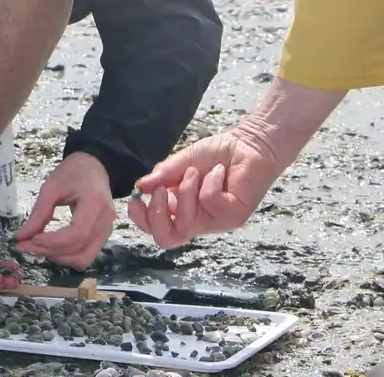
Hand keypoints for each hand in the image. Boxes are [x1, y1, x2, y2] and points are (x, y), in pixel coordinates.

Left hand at [14, 152, 114, 269]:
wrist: (94, 167)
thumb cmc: (73, 172)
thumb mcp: (51, 186)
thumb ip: (38, 212)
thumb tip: (21, 237)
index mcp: (95, 201)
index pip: (77, 233)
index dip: (52, 242)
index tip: (30, 240)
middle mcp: (106, 220)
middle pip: (79, 249)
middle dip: (49, 252)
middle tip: (25, 246)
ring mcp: (107, 230)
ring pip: (83, 258)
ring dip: (58, 258)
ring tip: (36, 248)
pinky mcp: (103, 236)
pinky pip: (85, 255)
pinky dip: (66, 256)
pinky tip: (50, 248)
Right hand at [126, 125, 285, 249]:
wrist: (248, 144)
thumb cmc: (217, 154)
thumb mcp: (181, 162)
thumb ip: (162, 176)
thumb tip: (139, 186)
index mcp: (181, 211)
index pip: (156, 229)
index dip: (142, 220)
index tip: (135, 199)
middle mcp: (197, 221)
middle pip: (167, 239)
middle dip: (157, 214)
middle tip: (160, 190)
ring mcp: (216, 222)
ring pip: (187, 222)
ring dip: (185, 191)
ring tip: (195, 171)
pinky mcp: (233, 216)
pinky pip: (209, 202)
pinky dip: (209, 182)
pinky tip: (219, 172)